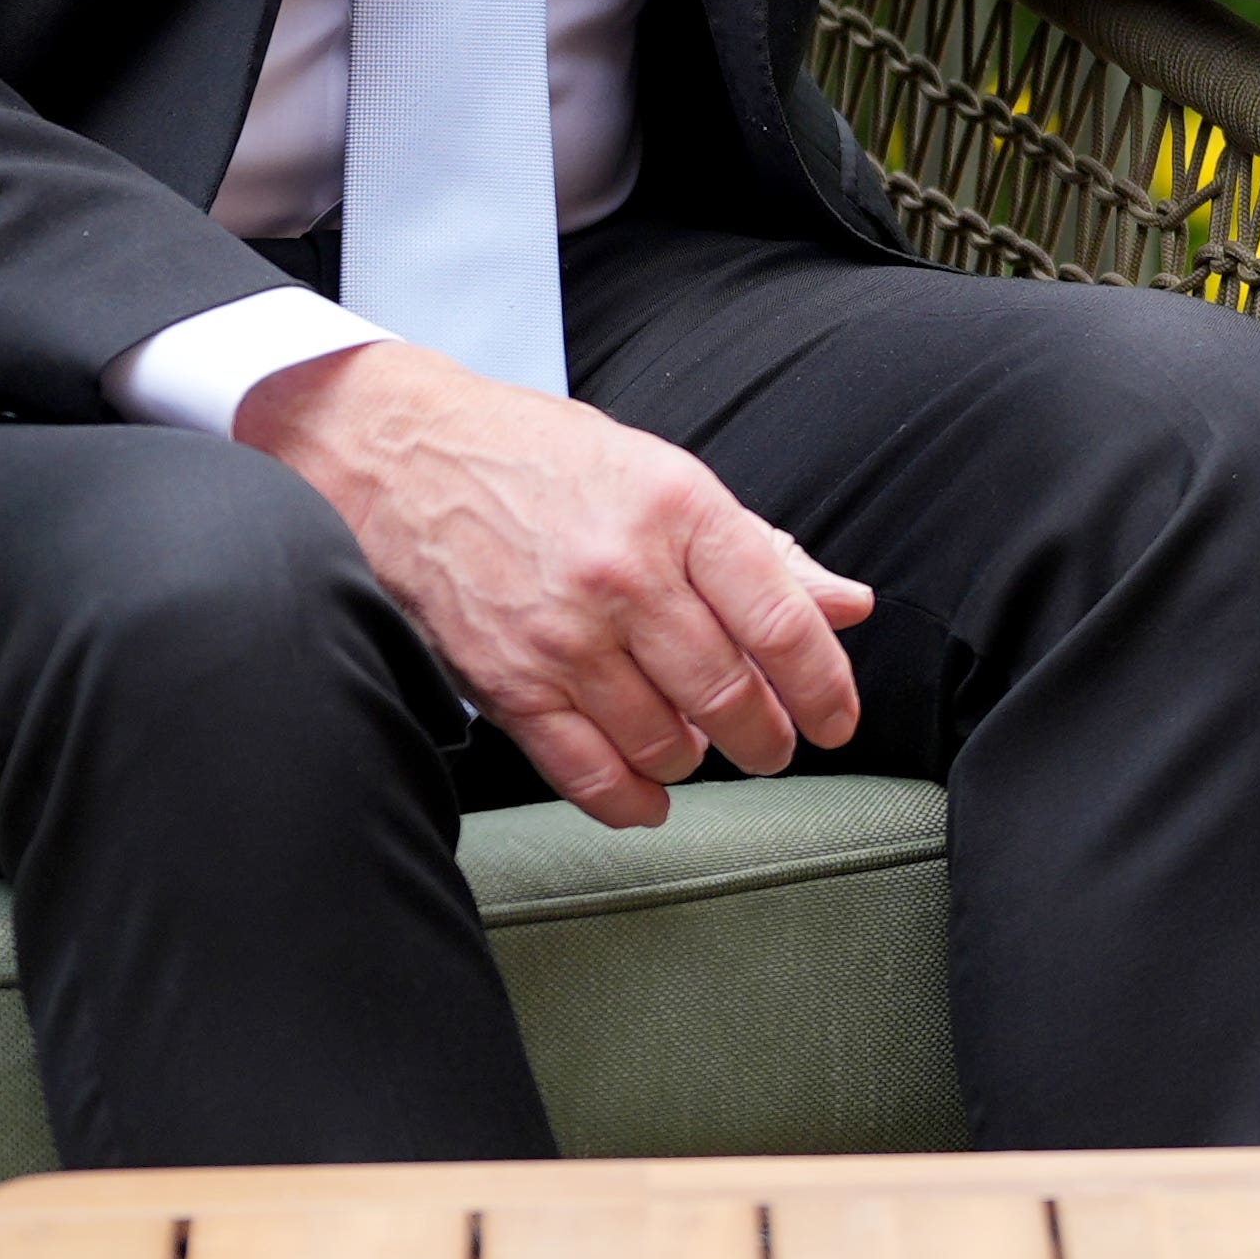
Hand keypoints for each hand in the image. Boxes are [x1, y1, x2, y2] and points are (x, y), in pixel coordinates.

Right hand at [238, 341, 871, 829]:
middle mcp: (625, 574)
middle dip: (766, 736)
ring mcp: (562, 634)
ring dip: (696, 758)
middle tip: (771, 743)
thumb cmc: (546, 461)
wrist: (410, 458)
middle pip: (728, 692)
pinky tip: (650, 795)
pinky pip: (587, 772)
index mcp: (678, 509)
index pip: (781, 621)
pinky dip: (631, 800)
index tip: (837, 719)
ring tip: (697, 742)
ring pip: (665, 742)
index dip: (823, 686)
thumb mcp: (666, 478)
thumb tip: (849, 608)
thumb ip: (762, 551)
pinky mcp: (507, 682)